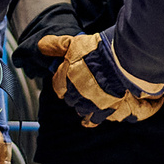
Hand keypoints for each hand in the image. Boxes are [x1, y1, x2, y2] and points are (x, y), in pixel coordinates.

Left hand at [36, 32, 163, 127]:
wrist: (122, 61)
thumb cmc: (98, 50)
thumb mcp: (74, 43)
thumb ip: (57, 45)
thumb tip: (41, 46)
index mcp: (66, 77)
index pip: (58, 84)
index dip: (62, 81)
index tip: (67, 79)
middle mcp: (75, 92)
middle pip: (69, 97)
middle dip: (73, 93)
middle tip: (81, 87)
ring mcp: (89, 102)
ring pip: (80, 108)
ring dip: (82, 104)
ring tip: (87, 99)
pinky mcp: (103, 108)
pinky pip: (94, 119)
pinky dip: (91, 120)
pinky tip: (89, 120)